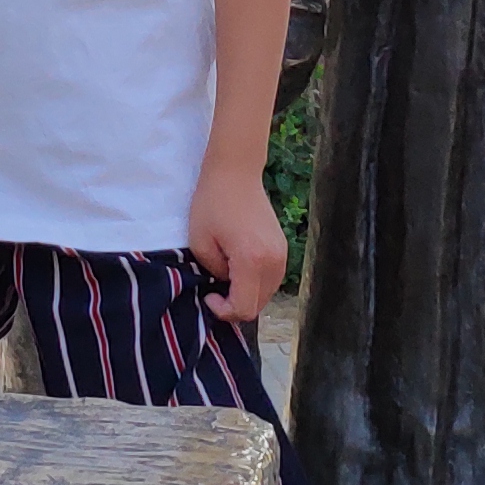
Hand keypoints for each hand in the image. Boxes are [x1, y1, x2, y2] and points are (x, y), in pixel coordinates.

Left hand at [186, 157, 287, 327]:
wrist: (236, 173)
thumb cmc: (213, 203)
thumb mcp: (201, 242)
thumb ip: (214, 272)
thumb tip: (226, 284)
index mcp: (252, 261)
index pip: (245, 308)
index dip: (224, 311)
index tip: (209, 295)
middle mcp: (273, 261)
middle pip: (258, 306)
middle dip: (235, 306)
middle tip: (215, 290)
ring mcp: (282, 255)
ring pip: (267, 294)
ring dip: (247, 295)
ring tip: (226, 278)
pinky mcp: (283, 248)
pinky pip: (271, 280)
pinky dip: (256, 284)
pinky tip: (239, 269)